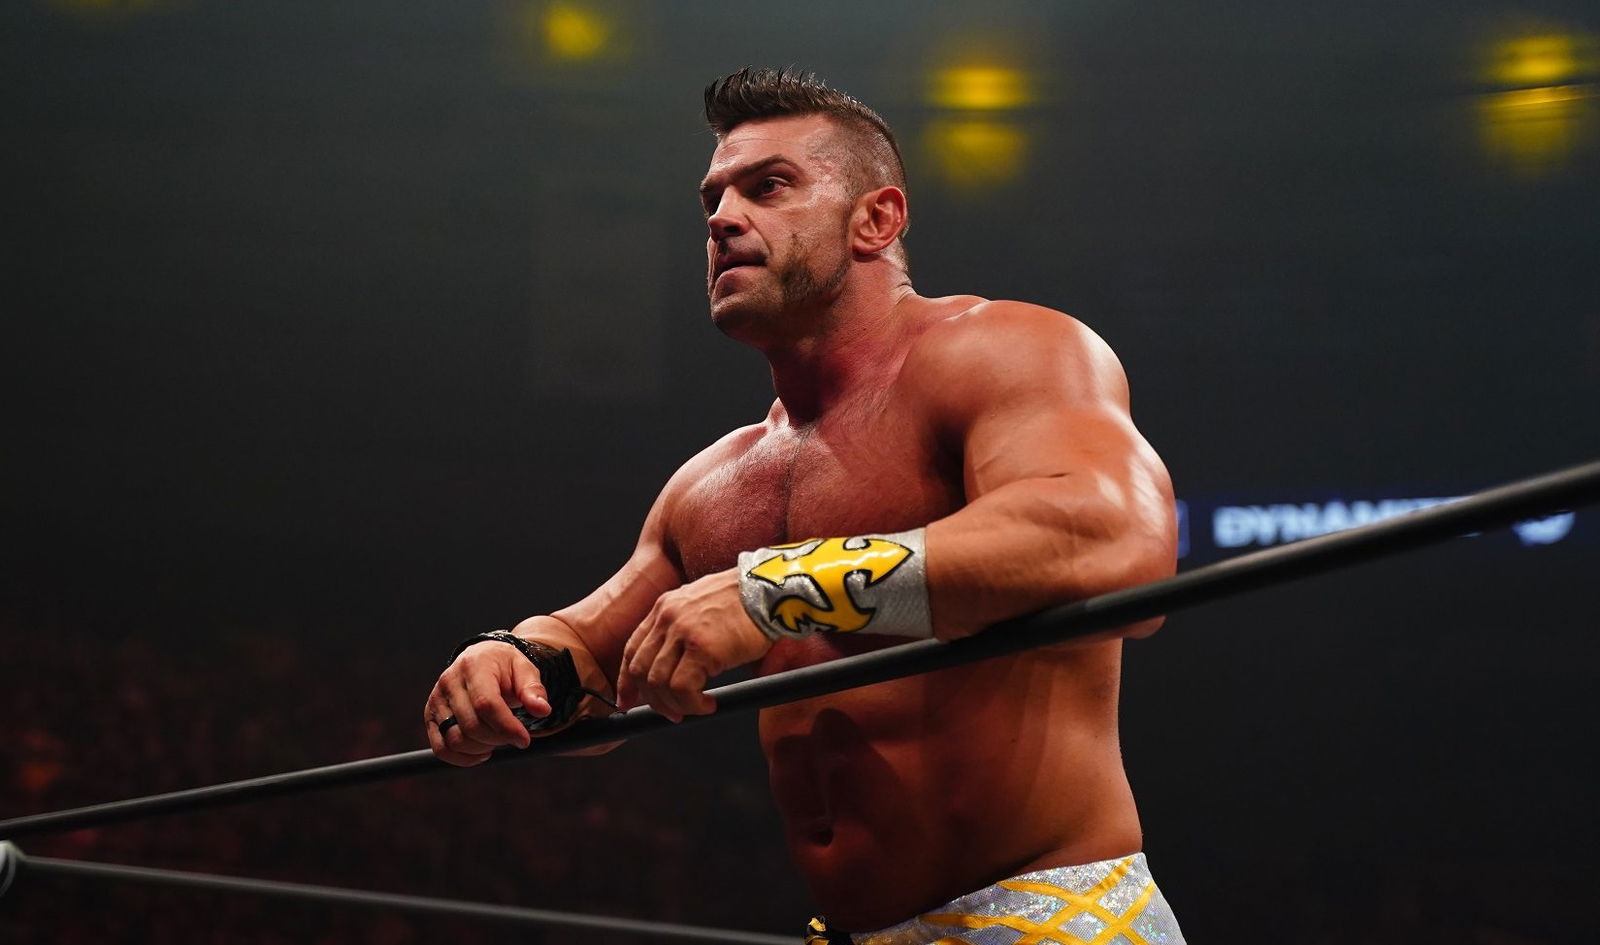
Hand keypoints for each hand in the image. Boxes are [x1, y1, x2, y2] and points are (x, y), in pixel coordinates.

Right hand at [423, 639, 551, 765]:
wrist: (481, 658)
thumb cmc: (505, 667)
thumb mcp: (525, 670)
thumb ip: (533, 690)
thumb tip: (542, 710)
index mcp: (474, 666)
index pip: (486, 704)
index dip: (506, 727)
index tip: (524, 739)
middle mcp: (449, 681)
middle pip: (471, 726)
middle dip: (498, 739)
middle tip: (513, 736)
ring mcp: (436, 699)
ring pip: (455, 740)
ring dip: (481, 749)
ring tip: (498, 739)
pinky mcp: (430, 716)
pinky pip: (440, 748)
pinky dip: (462, 759)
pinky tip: (482, 752)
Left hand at [617, 567, 773, 721]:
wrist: (771, 590)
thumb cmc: (746, 602)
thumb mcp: (702, 607)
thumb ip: (683, 628)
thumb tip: (677, 665)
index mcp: (664, 607)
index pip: (632, 649)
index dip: (627, 681)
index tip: (628, 700)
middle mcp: (667, 617)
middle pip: (640, 670)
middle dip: (652, 699)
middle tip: (672, 713)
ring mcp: (683, 632)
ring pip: (659, 683)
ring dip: (675, 705)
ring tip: (696, 708)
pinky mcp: (702, 648)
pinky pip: (682, 689)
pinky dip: (692, 704)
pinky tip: (709, 703)